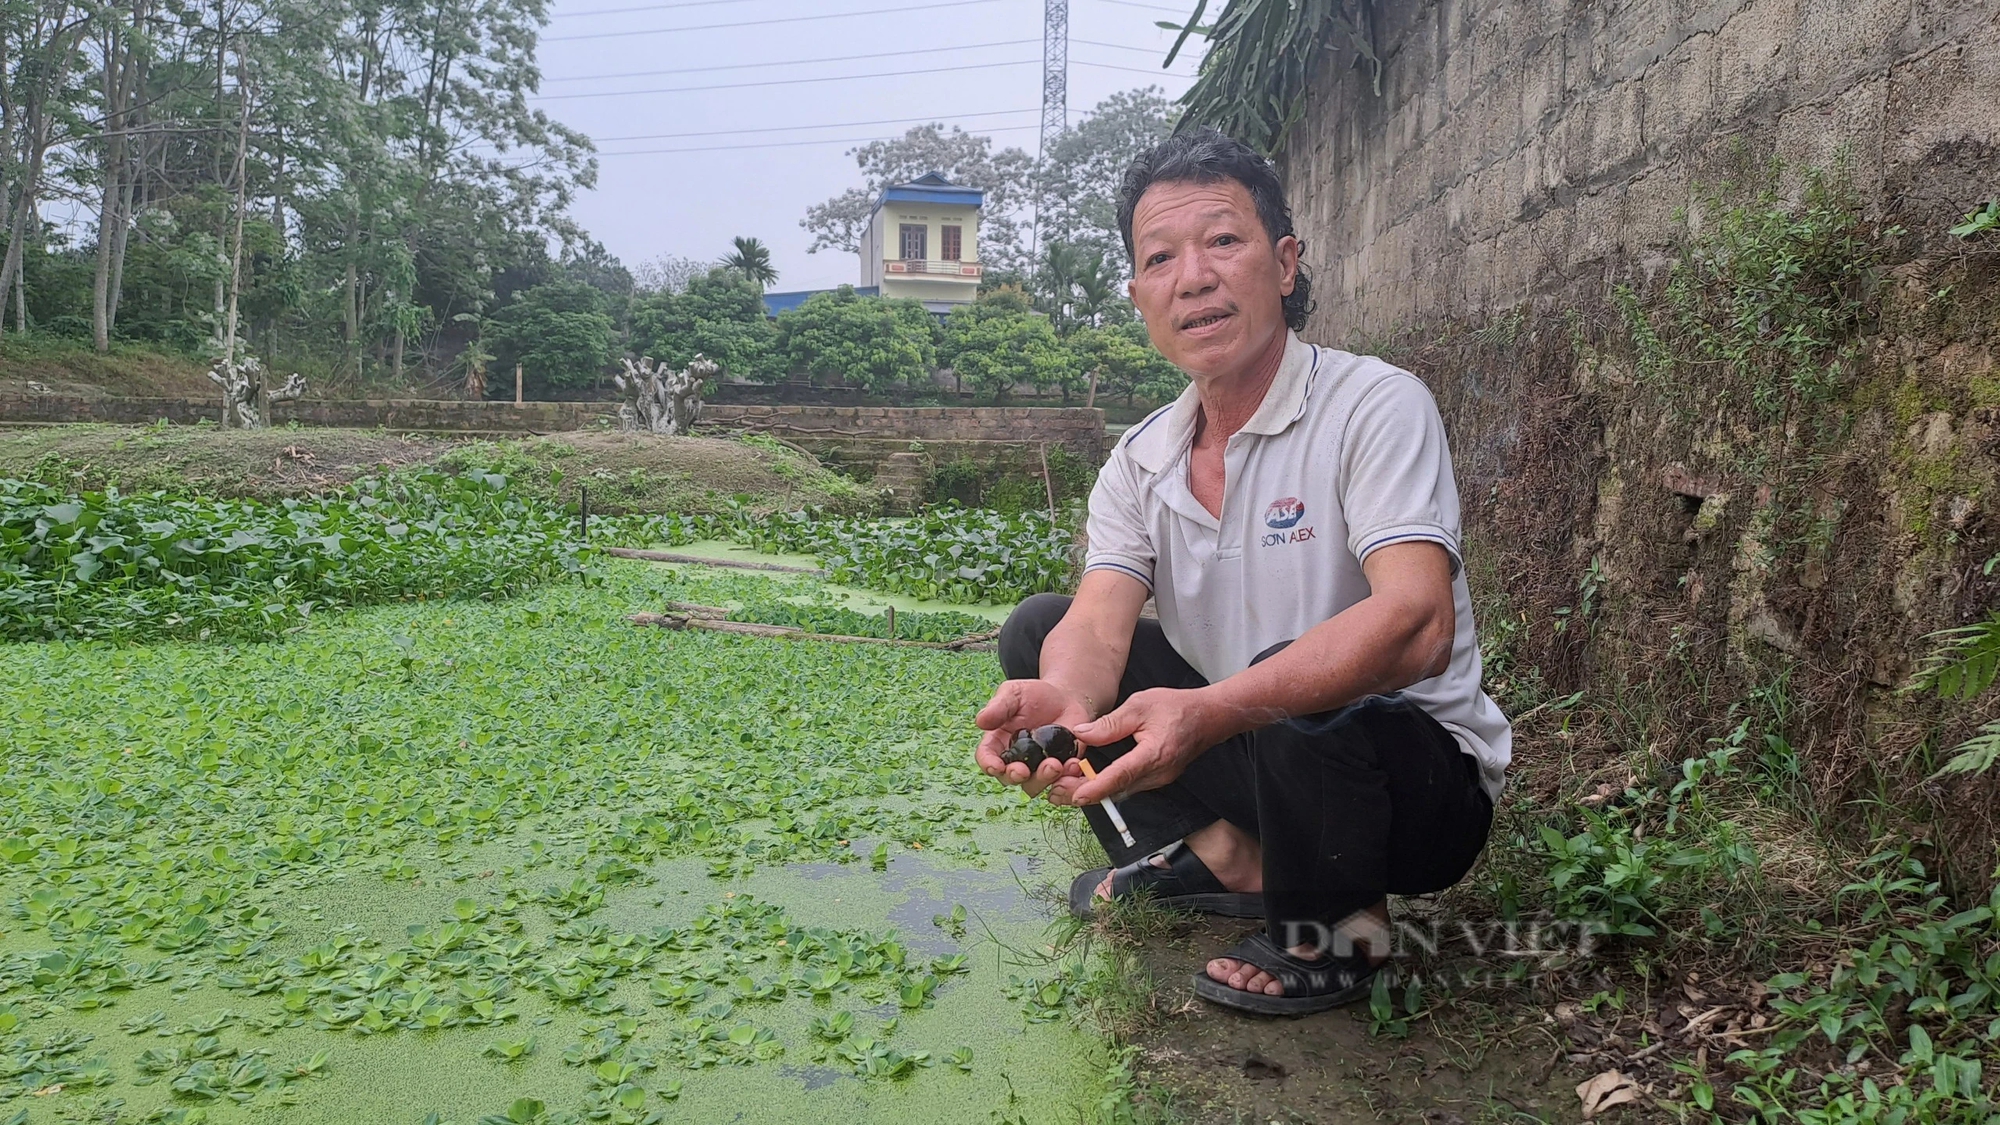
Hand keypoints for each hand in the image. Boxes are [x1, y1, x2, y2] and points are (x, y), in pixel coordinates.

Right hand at [974, 679, 1094, 798]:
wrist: (1064, 698)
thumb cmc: (1033, 695)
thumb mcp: (1014, 693)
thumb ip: (998, 707)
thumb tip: (980, 721)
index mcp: (997, 743)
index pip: (986, 758)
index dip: (988, 765)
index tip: (995, 767)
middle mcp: (1015, 761)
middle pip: (1009, 778)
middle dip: (1015, 776)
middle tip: (1023, 771)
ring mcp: (1037, 768)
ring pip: (1034, 785)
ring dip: (1042, 779)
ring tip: (1054, 765)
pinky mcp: (1060, 770)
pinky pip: (1061, 781)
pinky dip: (1067, 777)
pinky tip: (1073, 764)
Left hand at [1056, 687, 1221, 806]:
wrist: (1208, 717)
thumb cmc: (1176, 707)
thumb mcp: (1140, 705)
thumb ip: (1110, 723)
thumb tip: (1081, 734)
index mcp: (1154, 754)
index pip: (1121, 775)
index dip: (1096, 787)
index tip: (1075, 795)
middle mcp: (1157, 773)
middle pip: (1116, 789)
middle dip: (1085, 792)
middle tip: (1055, 792)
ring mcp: (1158, 780)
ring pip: (1121, 791)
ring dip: (1094, 791)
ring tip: (1064, 786)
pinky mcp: (1156, 779)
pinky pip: (1128, 786)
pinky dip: (1107, 785)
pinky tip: (1088, 779)